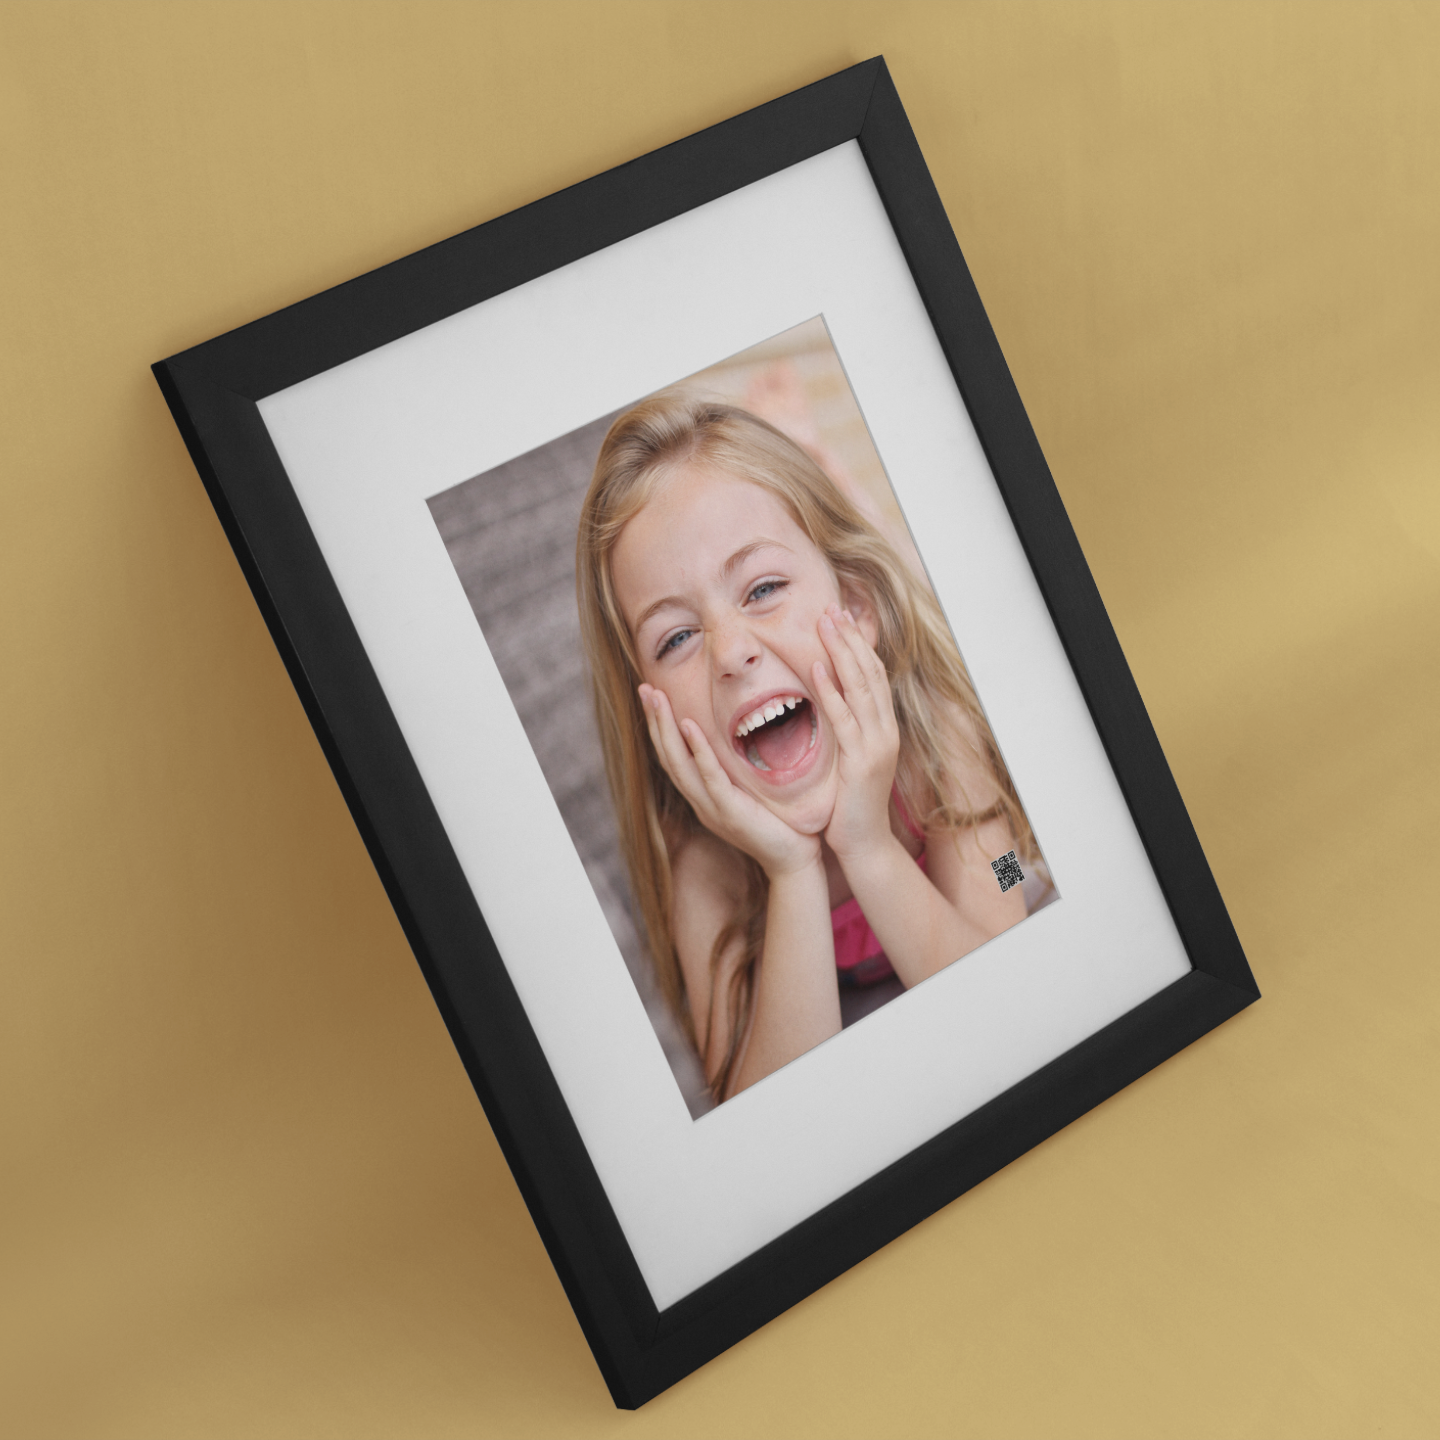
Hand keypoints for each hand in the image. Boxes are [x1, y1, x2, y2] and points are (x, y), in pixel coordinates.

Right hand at [638, 684, 820, 877]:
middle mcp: (700, 802)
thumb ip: (741, 770)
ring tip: (656, 697)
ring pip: (679, 764)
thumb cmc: (781, 825)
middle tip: (643, 687)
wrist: (795, 862)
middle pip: (667, 757)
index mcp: (703, 797)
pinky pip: (709, 776)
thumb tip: (744, 735)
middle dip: (654, 721)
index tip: (653, 695)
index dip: (660, 728)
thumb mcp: (754, 792)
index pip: (673, 758)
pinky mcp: (730, 811)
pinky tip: (689, 725)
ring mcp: (711, 807)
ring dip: (665, 728)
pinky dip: (697, 750)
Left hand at [812, 604, 900, 863]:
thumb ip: (845, 729)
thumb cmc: (851, 804)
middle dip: (851, 638)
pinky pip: (844, 719)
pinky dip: (831, 691)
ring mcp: (877, 745)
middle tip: (832, 608)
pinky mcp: (861, 761)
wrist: (864, 845)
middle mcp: (885, 731)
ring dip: (842, 653)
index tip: (841, 617)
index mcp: (883, 728)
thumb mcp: (850, 758)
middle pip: (870, 672)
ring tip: (825, 624)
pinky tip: (817, 668)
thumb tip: (829, 699)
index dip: (858, 644)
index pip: (873, 675)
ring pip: (861, 687)